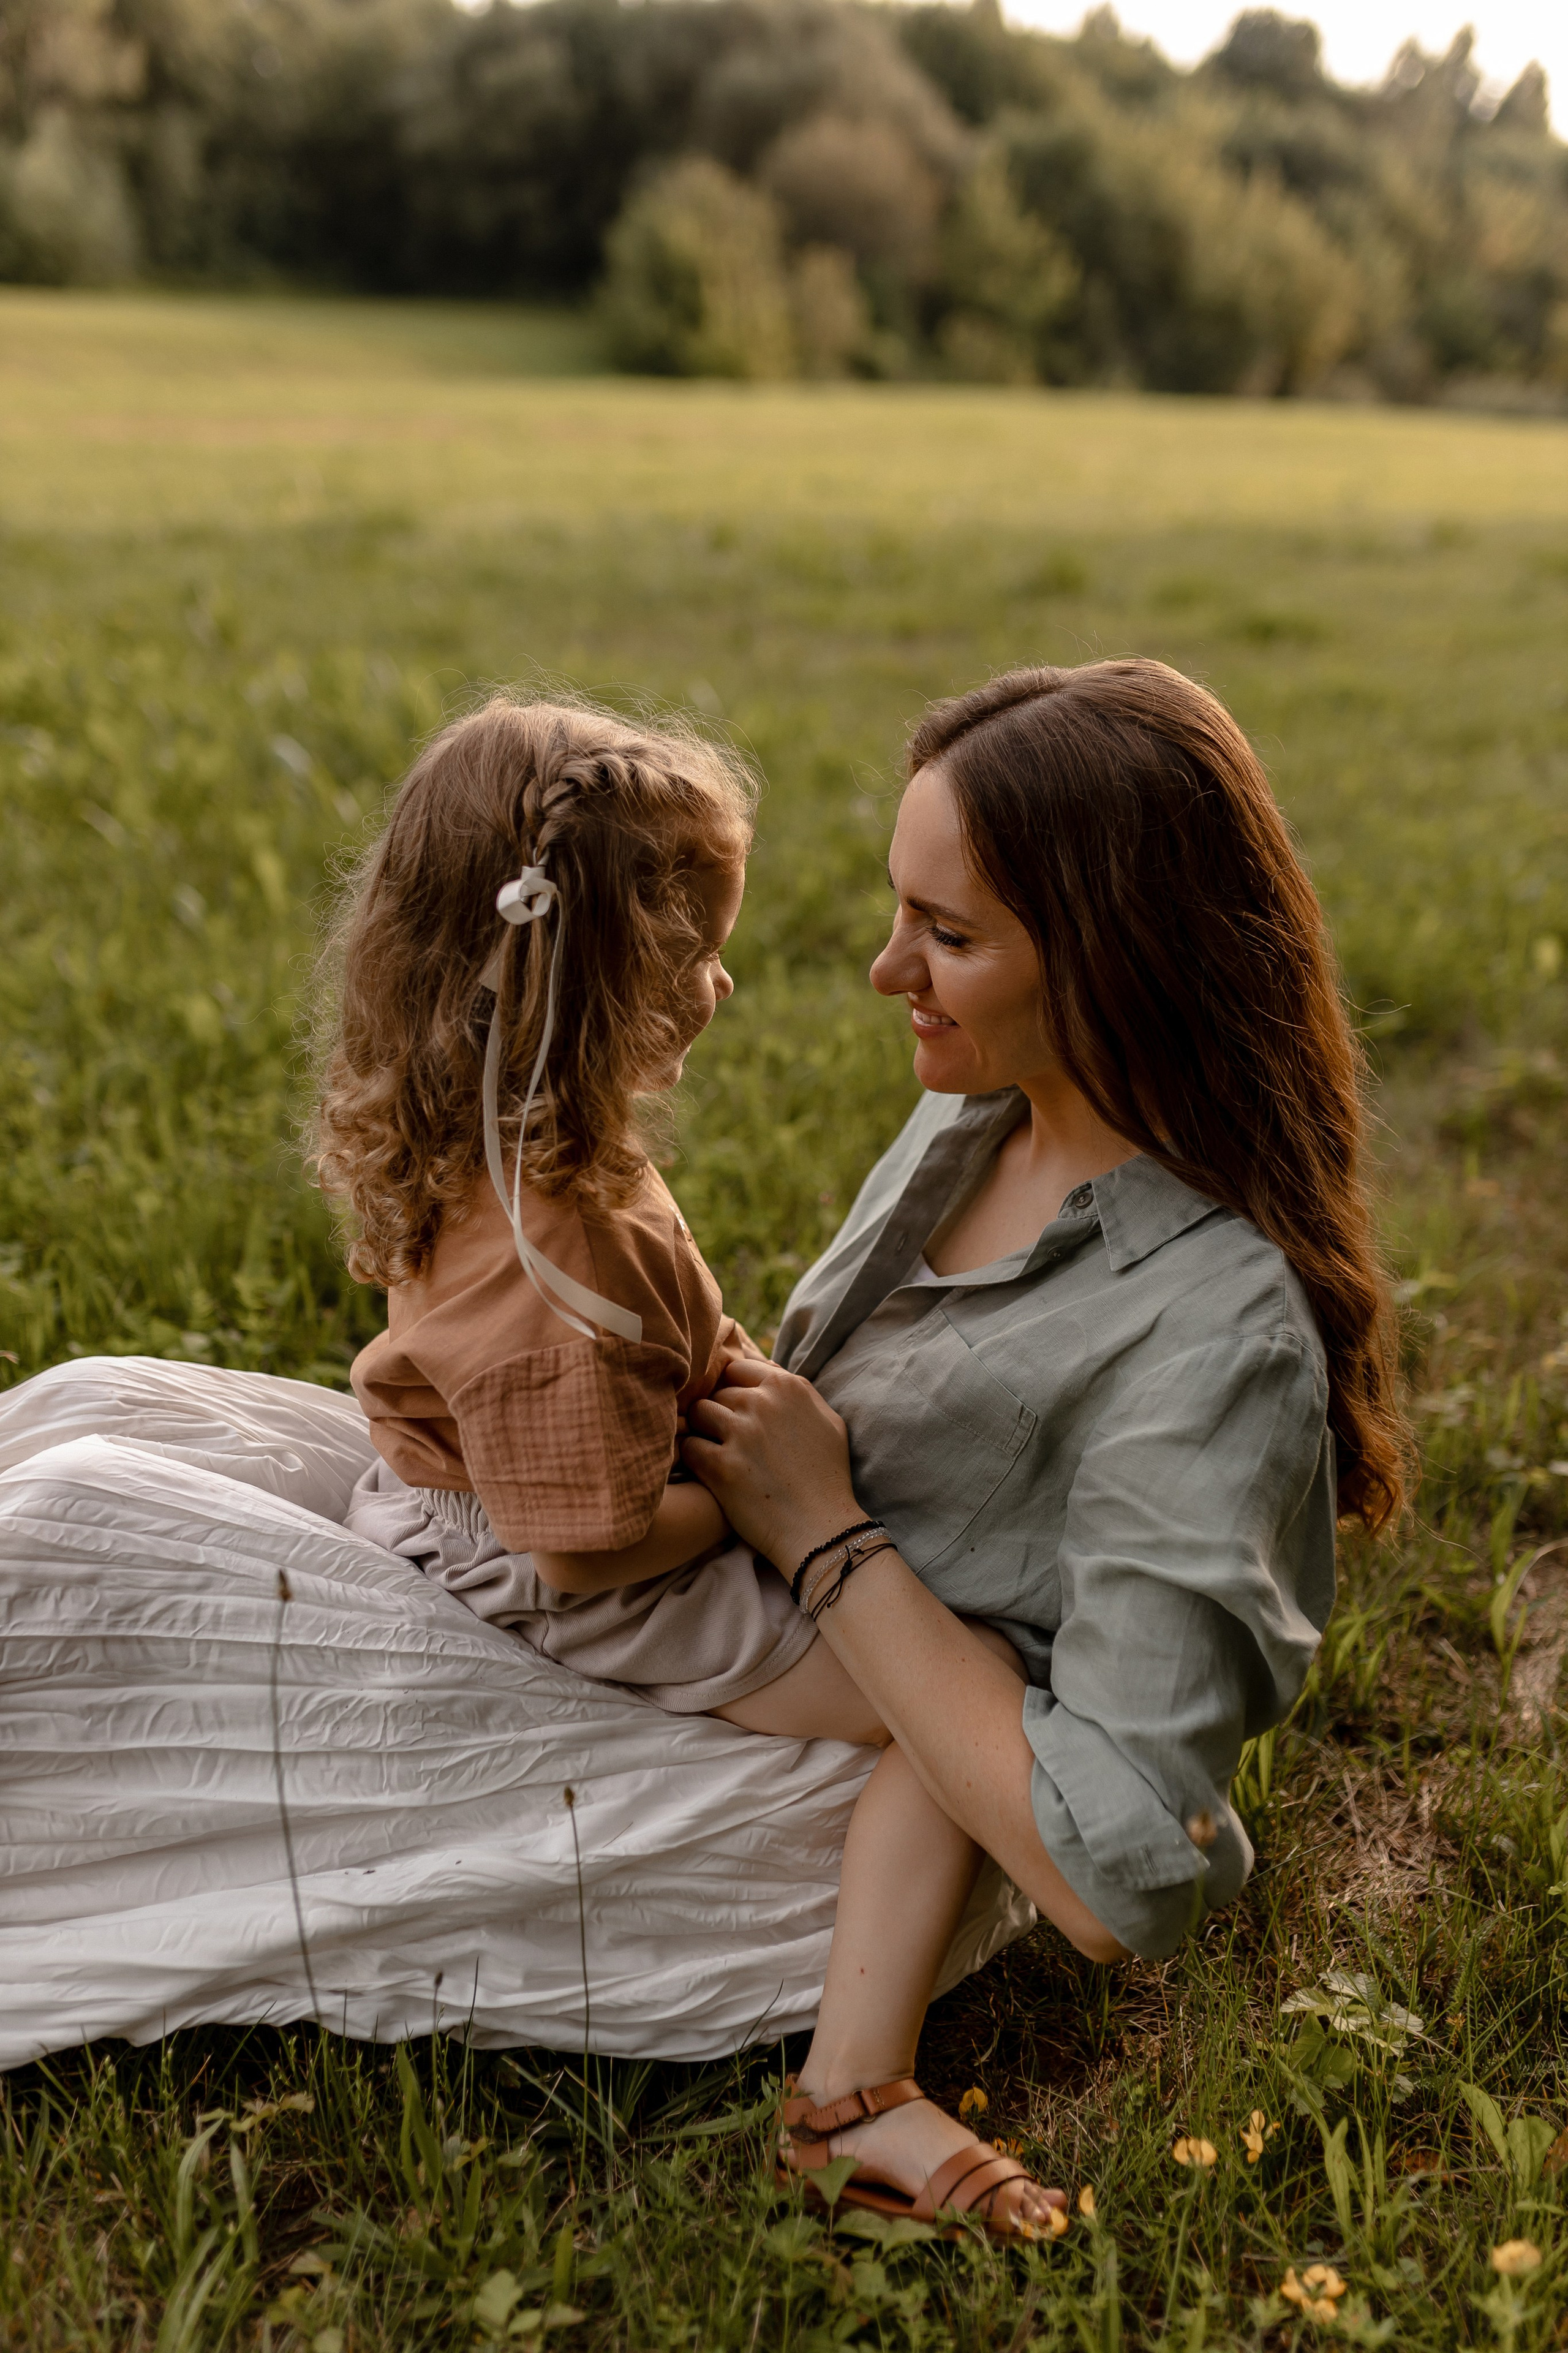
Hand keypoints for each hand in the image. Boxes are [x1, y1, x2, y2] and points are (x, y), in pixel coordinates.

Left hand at [682, 1357, 860, 1568]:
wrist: (821, 1528)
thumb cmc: (828, 1477)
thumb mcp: (828, 1421)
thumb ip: (797, 1392)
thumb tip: (767, 1372)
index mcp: (787, 1387)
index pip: (737, 1368)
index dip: (732, 1389)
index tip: (737, 1411)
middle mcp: (762, 1403)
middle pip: (716, 1392)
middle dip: (720, 1413)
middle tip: (730, 1440)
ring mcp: (740, 1433)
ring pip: (697, 1414)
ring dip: (703, 1431)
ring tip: (717, 1452)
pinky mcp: (721, 1466)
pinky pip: (688, 1446)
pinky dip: (694, 1458)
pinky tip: (709, 1471)